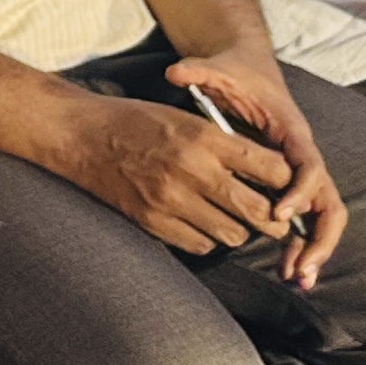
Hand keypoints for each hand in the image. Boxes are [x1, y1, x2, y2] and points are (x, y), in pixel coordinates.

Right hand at [42, 85, 300, 267]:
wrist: (79, 135)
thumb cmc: (135, 121)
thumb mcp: (185, 118)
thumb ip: (224, 146)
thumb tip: (268, 177)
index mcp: (203, 137)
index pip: (270, 168)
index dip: (286, 181)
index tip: (284, 184)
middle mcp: (191, 170)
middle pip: (259, 212)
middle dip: (273, 218)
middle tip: (271, 214)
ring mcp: (171, 200)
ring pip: (233, 235)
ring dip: (237, 229)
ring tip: (229, 216)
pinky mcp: (153, 222)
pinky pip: (201, 245)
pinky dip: (207, 238)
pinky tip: (199, 221)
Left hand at [163, 50, 345, 286]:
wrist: (251, 69)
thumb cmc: (237, 74)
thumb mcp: (219, 69)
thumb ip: (200, 71)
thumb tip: (174, 71)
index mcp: (294, 132)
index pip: (308, 165)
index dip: (298, 191)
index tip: (279, 213)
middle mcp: (306, 157)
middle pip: (327, 203)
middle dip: (317, 238)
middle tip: (298, 268)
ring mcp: (302, 174)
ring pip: (320, 219)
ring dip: (312, 250)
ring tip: (296, 280)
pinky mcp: (291, 185)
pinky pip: (305, 221)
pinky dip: (300, 245)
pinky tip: (288, 271)